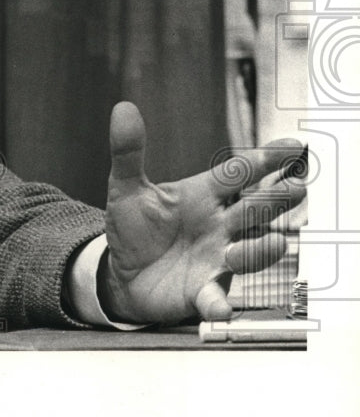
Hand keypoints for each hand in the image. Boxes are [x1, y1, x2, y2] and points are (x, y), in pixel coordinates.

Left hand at [101, 101, 306, 323]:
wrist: (122, 272)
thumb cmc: (134, 227)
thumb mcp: (126, 187)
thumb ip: (128, 151)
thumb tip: (123, 109)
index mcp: (203, 196)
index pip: (237, 173)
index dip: (263, 160)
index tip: (290, 147)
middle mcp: (218, 225)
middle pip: (254, 209)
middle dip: (275, 199)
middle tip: (294, 188)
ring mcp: (216, 258)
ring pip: (250, 253)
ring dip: (261, 249)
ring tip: (271, 242)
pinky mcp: (203, 290)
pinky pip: (216, 298)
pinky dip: (218, 303)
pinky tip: (220, 307)